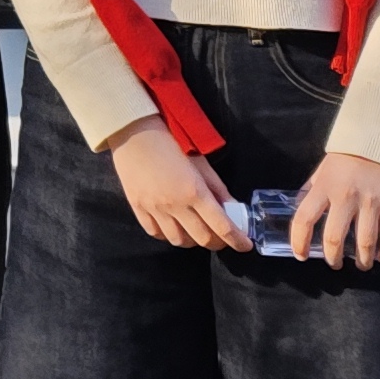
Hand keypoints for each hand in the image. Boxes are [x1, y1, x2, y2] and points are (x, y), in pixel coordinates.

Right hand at [107, 117, 246, 249]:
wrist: (134, 132)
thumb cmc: (171, 142)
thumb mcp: (201, 163)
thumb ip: (218, 188)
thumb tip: (233, 208)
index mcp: (195, 192)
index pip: (222, 227)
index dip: (237, 240)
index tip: (246, 245)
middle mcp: (175, 205)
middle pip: (203, 239)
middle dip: (218, 243)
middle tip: (223, 237)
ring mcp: (154, 209)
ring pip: (179, 241)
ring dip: (193, 240)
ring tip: (197, 231)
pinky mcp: (138, 208)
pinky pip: (156, 233)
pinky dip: (169, 235)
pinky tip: (174, 226)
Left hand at [287, 151, 379, 269]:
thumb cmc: (347, 157)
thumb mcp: (322, 171)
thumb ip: (311, 191)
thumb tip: (299, 211)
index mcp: (324, 187)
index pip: (304, 219)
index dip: (299, 242)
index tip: (301, 255)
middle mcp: (346, 197)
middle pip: (335, 238)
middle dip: (333, 258)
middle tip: (335, 263)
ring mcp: (371, 202)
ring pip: (364, 243)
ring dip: (361, 260)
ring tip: (360, 264)